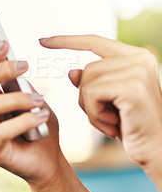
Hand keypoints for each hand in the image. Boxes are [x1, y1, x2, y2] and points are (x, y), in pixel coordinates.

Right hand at [0, 41, 101, 191]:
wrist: (49, 160)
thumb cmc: (39, 127)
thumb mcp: (32, 98)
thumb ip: (18, 82)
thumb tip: (5, 56)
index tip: (4, 42)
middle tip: (24, 64)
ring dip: (14, 98)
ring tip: (39, 99)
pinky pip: (1, 132)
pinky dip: (22, 121)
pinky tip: (41, 116)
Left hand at [40, 35, 161, 191]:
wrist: (157, 150)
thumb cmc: (130, 125)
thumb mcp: (105, 102)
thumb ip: (91, 84)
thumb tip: (71, 72)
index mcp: (134, 56)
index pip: (94, 41)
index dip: (66, 41)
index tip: (42, 40)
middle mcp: (139, 58)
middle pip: (87, 70)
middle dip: (87, 98)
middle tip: (108, 116)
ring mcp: (138, 70)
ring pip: (87, 82)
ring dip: (91, 109)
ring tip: (112, 121)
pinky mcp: (132, 86)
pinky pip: (92, 94)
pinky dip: (95, 114)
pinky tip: (113, 125)